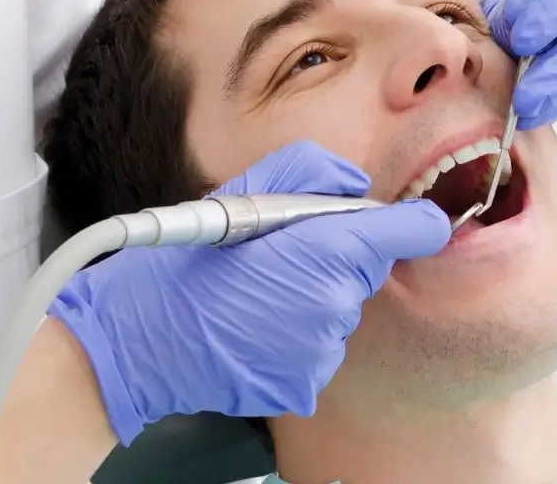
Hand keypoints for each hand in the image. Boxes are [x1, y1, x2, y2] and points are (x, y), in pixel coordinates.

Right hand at [46, 140, 449, 443]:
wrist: (140, 338)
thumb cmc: (186, 262)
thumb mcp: (241, 192)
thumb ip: (311, 173)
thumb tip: (356, 185)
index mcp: (325, 249)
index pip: (408, 233)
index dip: (414, 225)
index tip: (416, 223)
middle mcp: (333, 304)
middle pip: (365, 272)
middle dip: (336, 259)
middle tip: (279, 257)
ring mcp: (320, 350)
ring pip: (339, 313)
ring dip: (312, 302)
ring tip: (255, 296)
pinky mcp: (304, 384)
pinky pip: (317, 351)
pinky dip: (294, 340)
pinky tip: (254, 329)